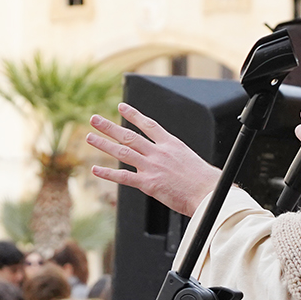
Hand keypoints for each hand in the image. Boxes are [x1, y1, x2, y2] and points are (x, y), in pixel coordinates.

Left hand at [87, 106, 222, 216]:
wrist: (210, 192)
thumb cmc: (205, 181)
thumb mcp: (189, 159)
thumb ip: (173, 157)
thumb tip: (166, 161)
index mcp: (171, 144)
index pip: (149, 124)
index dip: (133, 114)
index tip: (121, 107)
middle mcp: (159, 152)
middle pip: (129, 136)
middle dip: (109, 127)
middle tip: (94, 119)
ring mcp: (152, 167)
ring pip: (123, 152)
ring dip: (104, 144)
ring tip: (90, 137)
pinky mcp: (149, 184)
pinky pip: (123, 177)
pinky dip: (108, 173)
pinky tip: (95, 169)